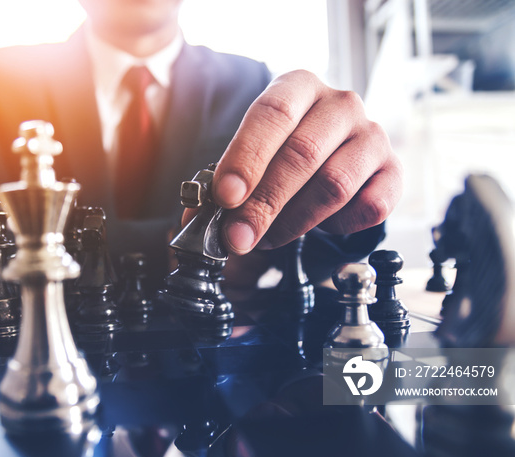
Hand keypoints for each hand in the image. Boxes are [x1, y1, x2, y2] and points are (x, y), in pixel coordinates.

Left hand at [212, 70, 402, 254]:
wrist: (335, 156)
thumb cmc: (285, 152)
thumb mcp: (252, 154)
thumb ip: (227, 182)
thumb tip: (198, 220)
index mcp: (299, 86)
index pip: (273, 113)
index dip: (246, 157)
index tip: (226, 196)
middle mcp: (341, 104)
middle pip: (302, 153)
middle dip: (263, 203)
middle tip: (238, 236)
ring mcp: (372, 136)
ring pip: (334, 184)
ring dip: (294, 221)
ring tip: (268, 236)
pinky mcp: (393, 171)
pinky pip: (369, 207)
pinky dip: (338, 226)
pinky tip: (320, 224)